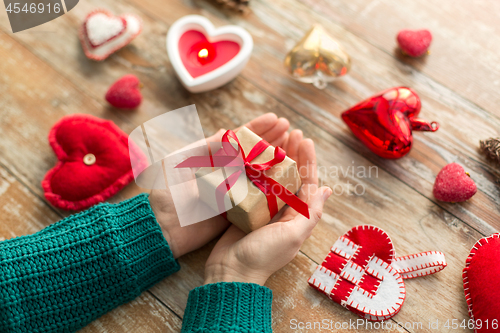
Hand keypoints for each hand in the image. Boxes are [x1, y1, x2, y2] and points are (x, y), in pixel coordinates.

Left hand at [149, 113, 291, 257]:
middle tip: (289, 130)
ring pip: (259, 172)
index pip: (239, 138)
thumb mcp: (180, 160)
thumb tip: (228, 132)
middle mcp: (225, 171)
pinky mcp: (236, 210)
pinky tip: (287, 176)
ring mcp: (232, 190)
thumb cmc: (167, 191)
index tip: (275, 119)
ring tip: (293, 147)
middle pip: (253, 152)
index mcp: (211, 156)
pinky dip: (272, 185)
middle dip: (271, 139)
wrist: (162, 226)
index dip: (257, 128)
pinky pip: (257, 195)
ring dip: (276, 159)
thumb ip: (204, 146)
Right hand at [204, 130, 331, 284]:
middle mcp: (282, 211)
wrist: (231, 272)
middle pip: (290, 176)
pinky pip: (252, 185)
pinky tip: (252, 155)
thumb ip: (310, 212)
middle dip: (293, 154)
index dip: (308, 160)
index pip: (307, 182)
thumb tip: (328, 189)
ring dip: (274, 158)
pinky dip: (254, 170)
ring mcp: (263, 210)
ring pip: (271, 178)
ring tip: (274, 138)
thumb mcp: (292, 235)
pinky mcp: (245, 210)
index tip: (305, 139)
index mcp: (297, 216)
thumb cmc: (264, 255)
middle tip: (291, 132)